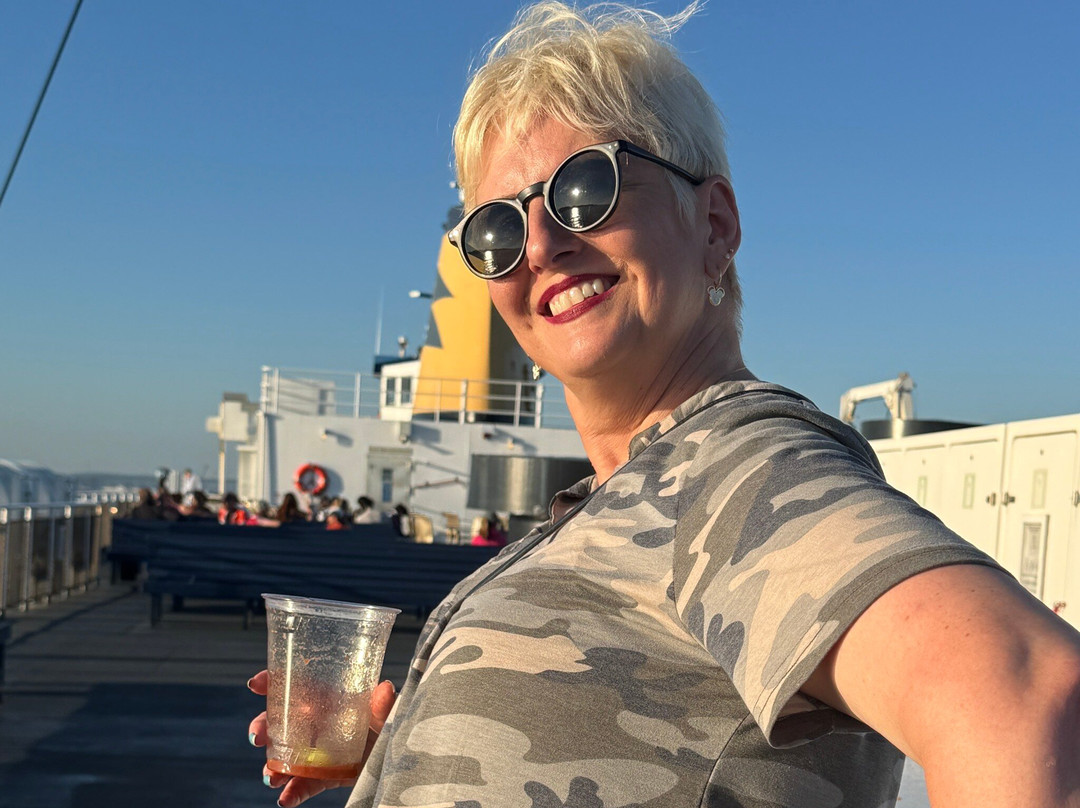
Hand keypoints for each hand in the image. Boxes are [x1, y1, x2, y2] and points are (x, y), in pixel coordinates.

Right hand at [247, 671, 396, 807]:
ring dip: (271, 766)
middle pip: (280, 722)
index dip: (273, 681)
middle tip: (258, 737)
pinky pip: (304, 784)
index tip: (255, 684)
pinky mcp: (323, 776)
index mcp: (327, 699)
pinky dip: (292, 792)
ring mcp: (316, 752)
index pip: (295, 685)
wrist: (398, 757)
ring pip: (284, 756)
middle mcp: (315, 724)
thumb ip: (383, 703)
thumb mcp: (387, 712)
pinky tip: (285, 799)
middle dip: (263, 727)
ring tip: (270, 777)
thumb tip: (385, 689)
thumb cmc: (388, 724)